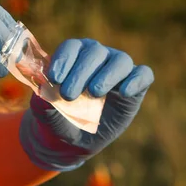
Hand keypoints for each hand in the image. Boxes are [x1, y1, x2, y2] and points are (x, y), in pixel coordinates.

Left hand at [19, 39, 154, 170]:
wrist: (72, 139)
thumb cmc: (56, 117)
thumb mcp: (44, 112)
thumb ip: (42, 100)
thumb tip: (42, 89)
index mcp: (73, 56)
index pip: (72, 47)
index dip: (64, 59)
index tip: (54, 78)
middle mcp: (97, 57)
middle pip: (94, 52)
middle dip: (81, 72)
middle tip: (68, 95)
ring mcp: (117, 70)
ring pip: (120, 60)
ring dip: (107, 74)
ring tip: (94, 92)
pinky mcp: (135, 87)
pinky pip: (143, 75)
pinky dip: (136, 80)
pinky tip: (124, 92)